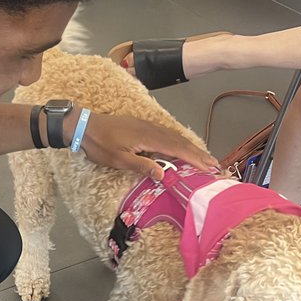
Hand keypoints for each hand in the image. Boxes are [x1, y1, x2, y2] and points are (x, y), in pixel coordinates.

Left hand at [78, 112, 217, 179]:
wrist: (86, 125)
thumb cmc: (100, 144)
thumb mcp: (118, 159)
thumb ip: (141, 166)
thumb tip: (163, 175)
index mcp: (148, 137)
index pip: (177, 148)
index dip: (194, 158)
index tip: (208, 166)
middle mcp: (152, 129)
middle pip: (180, 141)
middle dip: (198, 153)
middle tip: (214, 164)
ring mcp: (148, 126)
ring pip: (175, 136)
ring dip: (191, 147)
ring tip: (204, 158)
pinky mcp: (143, 126)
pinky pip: (167, 134)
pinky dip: (179, 142)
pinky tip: (183, 148)